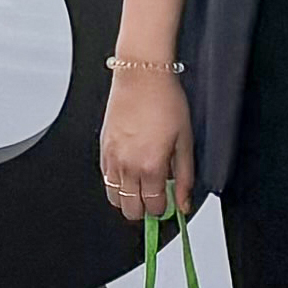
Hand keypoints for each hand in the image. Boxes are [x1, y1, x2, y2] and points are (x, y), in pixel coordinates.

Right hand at [96, 64, 193, 223]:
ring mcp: (112, 159)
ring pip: (115, 198)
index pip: (153, 207)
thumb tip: (184, 203)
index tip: (169, 205)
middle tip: (156, 199)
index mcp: (151, 166)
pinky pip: (106, 180)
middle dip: (145, 210)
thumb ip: (184, 178)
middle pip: (131, 209)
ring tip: (142, 187)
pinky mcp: (103, 149)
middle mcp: (127, 166)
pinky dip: (116, 184)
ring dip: (129, 199)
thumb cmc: (165, 102)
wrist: (141, 77)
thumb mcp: (185, 142)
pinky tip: (130, 174)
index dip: (163, 210)